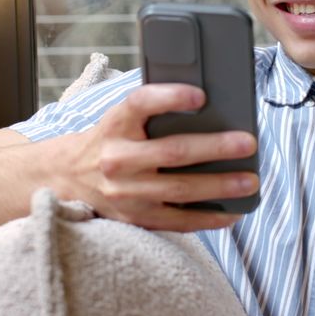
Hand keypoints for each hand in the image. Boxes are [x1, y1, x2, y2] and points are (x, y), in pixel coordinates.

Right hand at [57, 83, 258, 231]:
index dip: (170, 97)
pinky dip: (208, 218)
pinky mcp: (134, 217)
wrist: (65, 179)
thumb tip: (209, 109)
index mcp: (114, 125)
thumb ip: (152, 115)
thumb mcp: (119, 120)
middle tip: (248, 142)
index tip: (200, 94)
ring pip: (180, 189)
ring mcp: (125, 192)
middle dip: (215, 148)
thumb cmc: (106, 141)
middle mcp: (116, 159)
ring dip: (220, 186)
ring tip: (249, 180)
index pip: (140, 103)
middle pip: (173, 151)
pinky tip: (232, 212)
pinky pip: (177, 220)